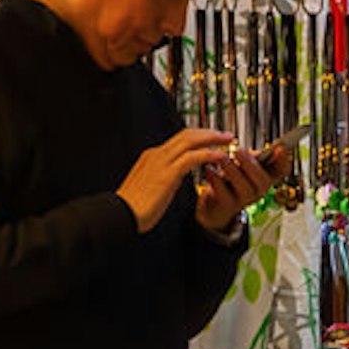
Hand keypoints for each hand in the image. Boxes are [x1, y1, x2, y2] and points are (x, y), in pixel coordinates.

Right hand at [119, 127, 234, 232]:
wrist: (120, 216)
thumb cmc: (133, 208)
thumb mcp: (148, 187)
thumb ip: (161, 178)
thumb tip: (172, 179)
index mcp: (151, 157)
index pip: (178, 140)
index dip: (198, 137)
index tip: (212, 139)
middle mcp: (156, 154)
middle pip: (187, 134)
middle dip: (208, 132)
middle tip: (225, 134)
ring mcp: (161, 162)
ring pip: (191, 141)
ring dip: (212, 138)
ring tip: (228, 140)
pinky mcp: (168, 174)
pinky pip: (193, 158)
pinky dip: (208, 154)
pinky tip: (220, 157)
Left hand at [194, 142, 282, 234]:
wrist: (214, 203)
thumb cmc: (231, 180)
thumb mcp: (243, 165)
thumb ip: (254, 156)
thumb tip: (272, 147)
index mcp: (265, 178)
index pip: (282, 171)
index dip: (284, 160)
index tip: (280, 147)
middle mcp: (259, 191)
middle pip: (263, 181)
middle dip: (251, 165)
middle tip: (239, 150)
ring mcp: (245, 200)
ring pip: (244, 188)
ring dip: (232, 171)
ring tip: (222, 158)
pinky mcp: (228, 206)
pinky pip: (224, 193)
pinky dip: (216, 180)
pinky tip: (209, 170)